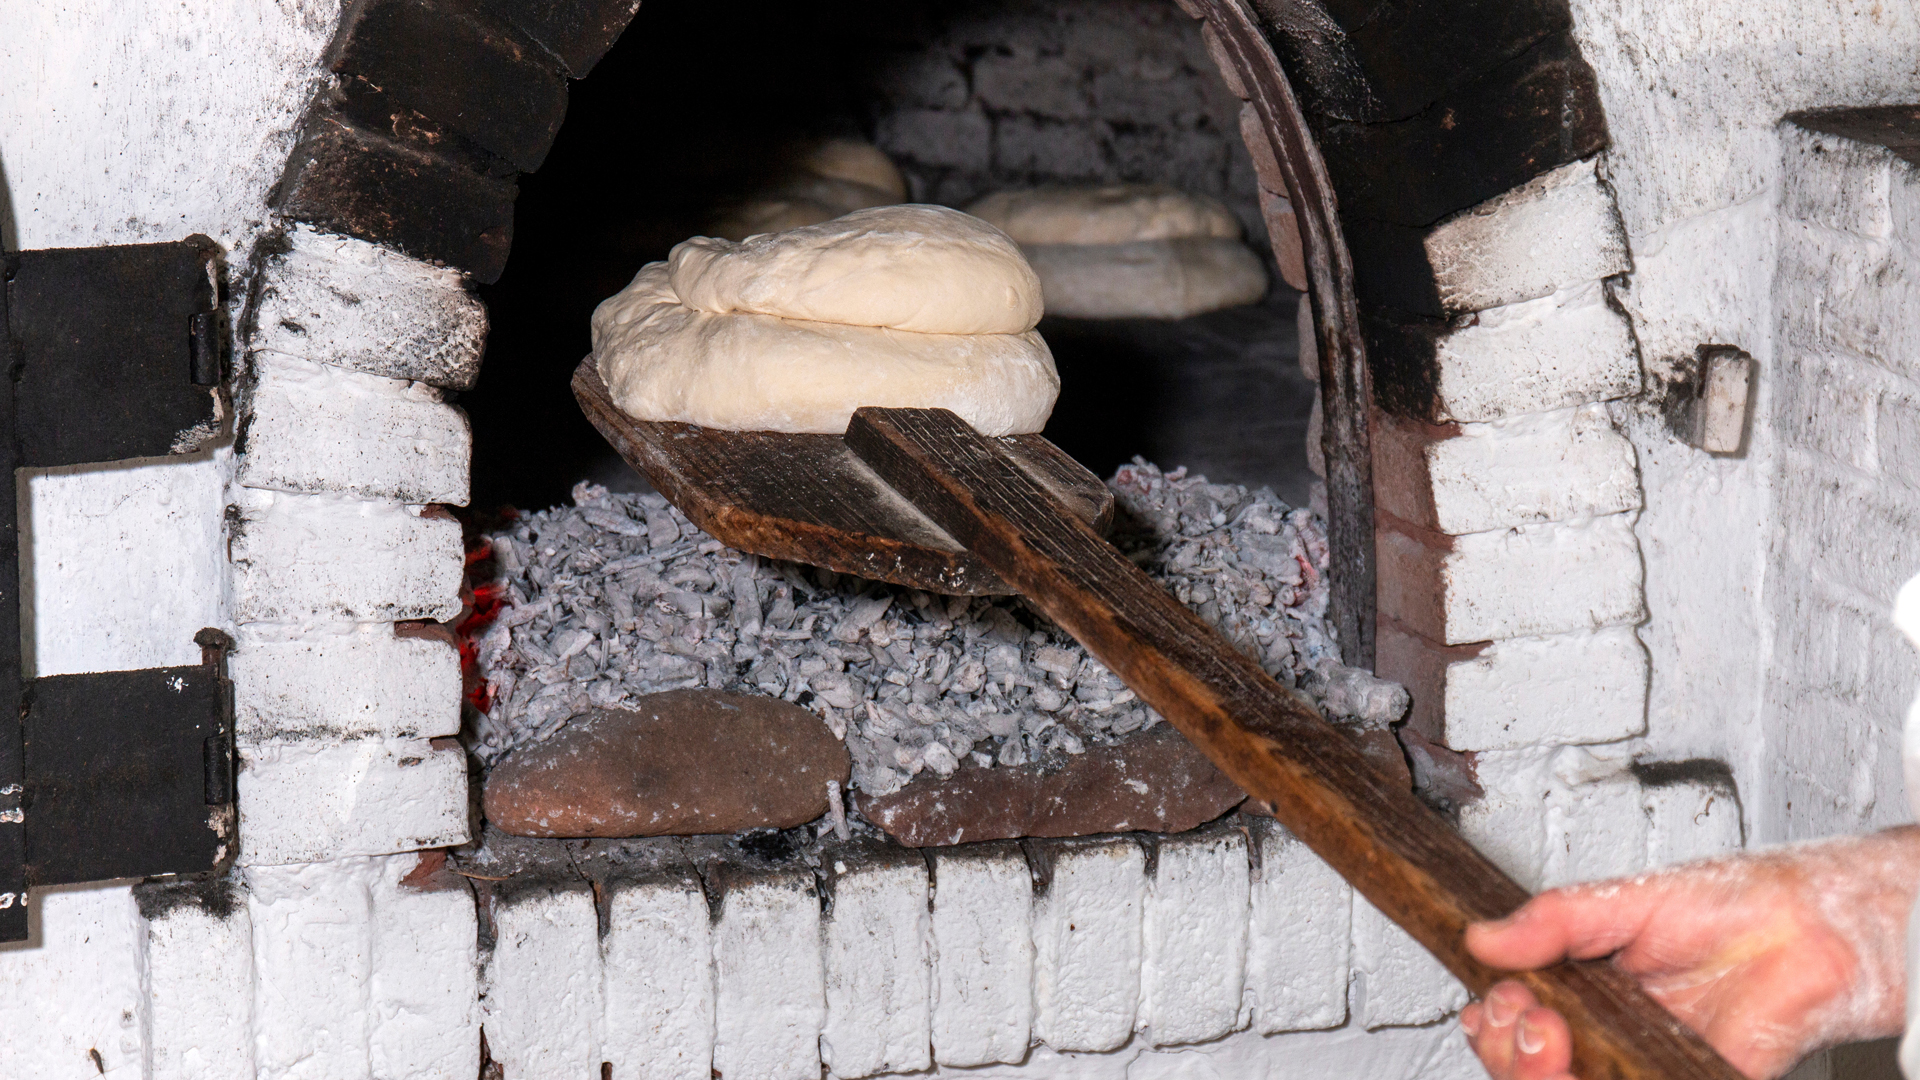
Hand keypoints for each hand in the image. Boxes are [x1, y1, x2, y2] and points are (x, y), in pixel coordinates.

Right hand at [1459, 827, 1919, 1079]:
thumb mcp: (1626, 899)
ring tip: (1551, 1035)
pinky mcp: (1685, 1079)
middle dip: (1508, 1052)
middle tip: (1526, 1015)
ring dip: (1537, 1075)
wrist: (1815, 929)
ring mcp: (1642, 1063)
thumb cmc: (1737, 903)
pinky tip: (1588, 1063)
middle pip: (1529, 1071)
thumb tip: (1482, 937)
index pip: (1512, 1027)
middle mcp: (1606, 1035)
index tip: (1499, 1001)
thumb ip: (1554, 920)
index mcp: (1581, 989)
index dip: (1493, 1026)